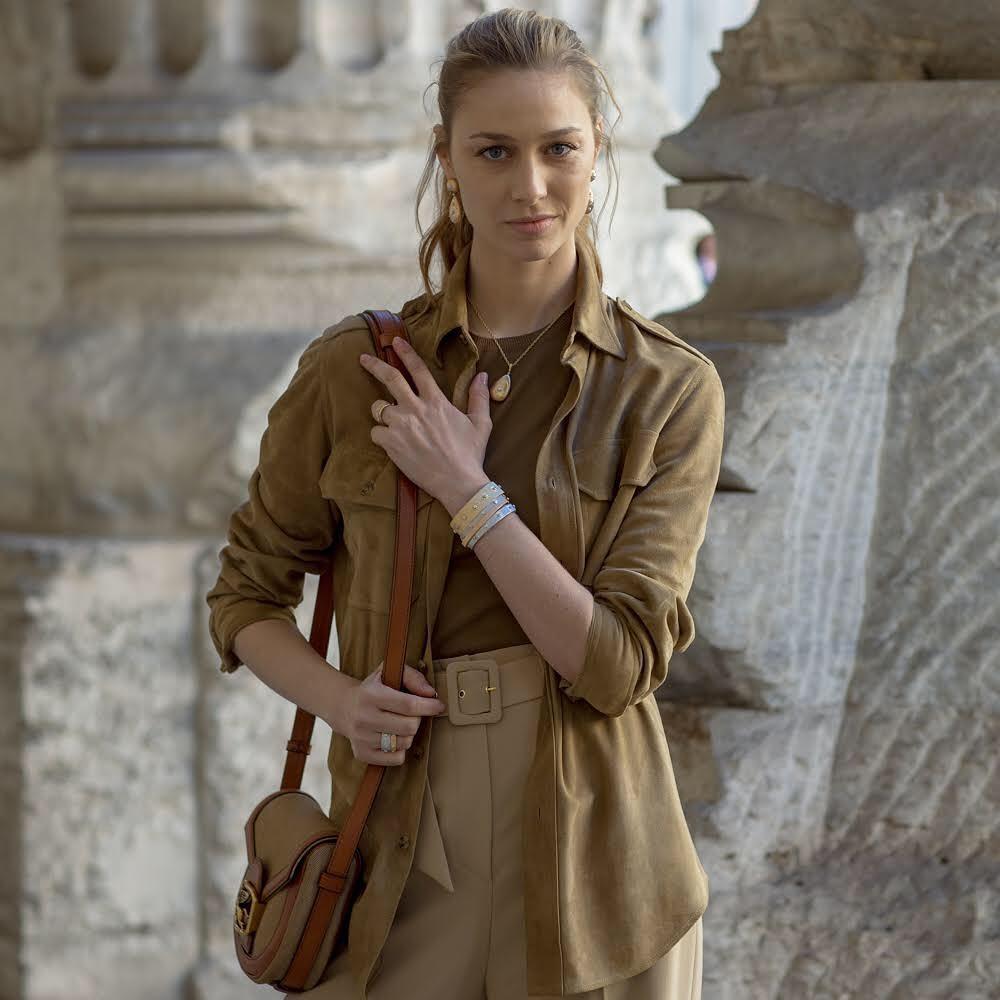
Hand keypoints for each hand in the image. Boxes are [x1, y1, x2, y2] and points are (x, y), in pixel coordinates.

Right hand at [338, 659, 446, 765]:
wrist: (343, 706)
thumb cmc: (373, 688)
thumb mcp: (389, 673)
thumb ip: (413, 678)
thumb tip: (431, 694)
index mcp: (370, 695)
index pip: (408, 705)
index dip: (428, 706)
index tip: (439, 706)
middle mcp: (363, 718)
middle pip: (409, 727)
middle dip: (417, 720)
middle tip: (413, 714)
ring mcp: (361, 738)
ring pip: (404, 743)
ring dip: (409, 734)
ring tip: (400, 724)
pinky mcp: (362, 754)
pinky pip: (396, 758)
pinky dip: (401, 749)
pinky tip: (394, 737)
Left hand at [359, 336, 491, 502]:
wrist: (458, 482)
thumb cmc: (470, 454)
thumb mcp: (481, 424)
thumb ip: (479, 397)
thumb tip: (482, 376)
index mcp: (436, 401)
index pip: (418, 369)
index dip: (405, 353)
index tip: (396, 342)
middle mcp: (416, 409)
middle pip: (390, 379)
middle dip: (374, 365)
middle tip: (363, 358)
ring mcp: (401, 426)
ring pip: (379, 409)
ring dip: (383, 412)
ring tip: (391, 420)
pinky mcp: (391, 444)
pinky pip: (376, 432)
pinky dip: (381, 435)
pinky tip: (392, 442)